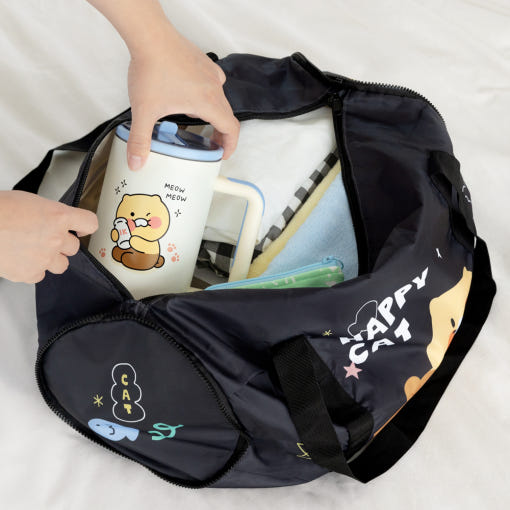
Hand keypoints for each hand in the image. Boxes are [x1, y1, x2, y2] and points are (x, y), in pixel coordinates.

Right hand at [0, 190, 97, 283]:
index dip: (86, 226)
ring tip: (32, 250)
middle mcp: (56, 238)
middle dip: (62, 244)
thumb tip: (53, 219)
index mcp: (58, 216)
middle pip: (74, 247)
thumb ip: (48, 213)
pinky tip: (19, 259)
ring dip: (51, 259)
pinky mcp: (30, 273)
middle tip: (45, 239)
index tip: (81, 228)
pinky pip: (39, 276)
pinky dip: (31, 270)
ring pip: (61, 265)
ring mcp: (45, 258)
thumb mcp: (29, 201)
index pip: (90, 223)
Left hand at [86, 0, 239, 168]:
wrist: (149, 35)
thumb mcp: (144, 111)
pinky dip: (206, 94)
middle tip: (210, 143)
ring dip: (213, 114)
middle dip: (220, 133)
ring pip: (220, 99)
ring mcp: (210, 73)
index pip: (231, 129)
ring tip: (196, 120)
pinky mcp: (203, 62)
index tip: (222, 153)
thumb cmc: (153, 67)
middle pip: (226, 116)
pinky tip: (190, 93)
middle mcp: (214, 88)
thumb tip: (137, 161)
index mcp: (208, 103)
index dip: (230, 145)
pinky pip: (212, 83)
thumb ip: (140, 139)